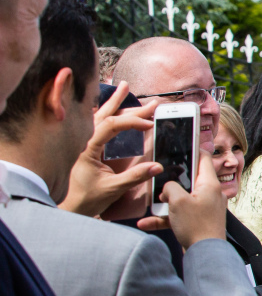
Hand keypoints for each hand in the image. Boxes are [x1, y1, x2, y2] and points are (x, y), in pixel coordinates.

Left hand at [61, 86, 158, 215]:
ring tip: (124, 88)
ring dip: (114, 103)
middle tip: (150, 102)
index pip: (111, 125)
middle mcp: (83, 140)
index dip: (132, 122)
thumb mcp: (113, 188)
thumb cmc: (87, 198)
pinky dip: (106, 113)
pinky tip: (110, 106)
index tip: (149, 125)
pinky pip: (96, 124)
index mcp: (87, 147)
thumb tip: (157, 167)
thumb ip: (135, 176)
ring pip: (99, 116)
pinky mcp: (86, 146)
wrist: (69, 207)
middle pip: (106, 115)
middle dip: (129, 106)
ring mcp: (83, 142)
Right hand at [144, 155, 227, 248]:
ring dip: (165, 202)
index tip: (182, 143)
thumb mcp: (177, 201)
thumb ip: (170, 188)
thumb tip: (168, 188)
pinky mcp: (198, 221)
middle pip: (189, 179)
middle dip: (172, 181)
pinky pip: (178, 216)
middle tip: (160, 180)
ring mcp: (204, 208)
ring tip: (154, 204)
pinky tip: (145, 223)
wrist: (205, 254)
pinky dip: (164, 218)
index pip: (204, 158)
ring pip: (181, 199)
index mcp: (209, 184)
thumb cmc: (196, 225)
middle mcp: (209, 194)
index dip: (193, 149)